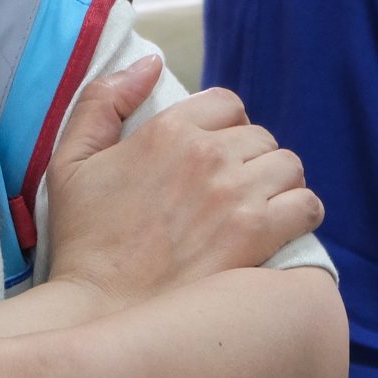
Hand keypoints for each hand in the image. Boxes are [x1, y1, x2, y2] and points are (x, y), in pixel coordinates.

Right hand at [39, 56, 322, 308]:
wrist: (101, 313)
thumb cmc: (84, 242)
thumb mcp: (70, 161)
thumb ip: (102, 100)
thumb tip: (150, 64)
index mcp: (167, 130)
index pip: (226, 104)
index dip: (225, 127)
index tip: (216, 155)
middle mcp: (207, 155)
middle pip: (260, 136)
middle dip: (251, 158)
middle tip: (233, 191)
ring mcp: (236, 194)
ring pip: (289, 166)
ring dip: (280, 184)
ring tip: (260, 208)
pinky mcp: (258, 236)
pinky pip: (307, 205)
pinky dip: (301, 214)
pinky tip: (282, 229)